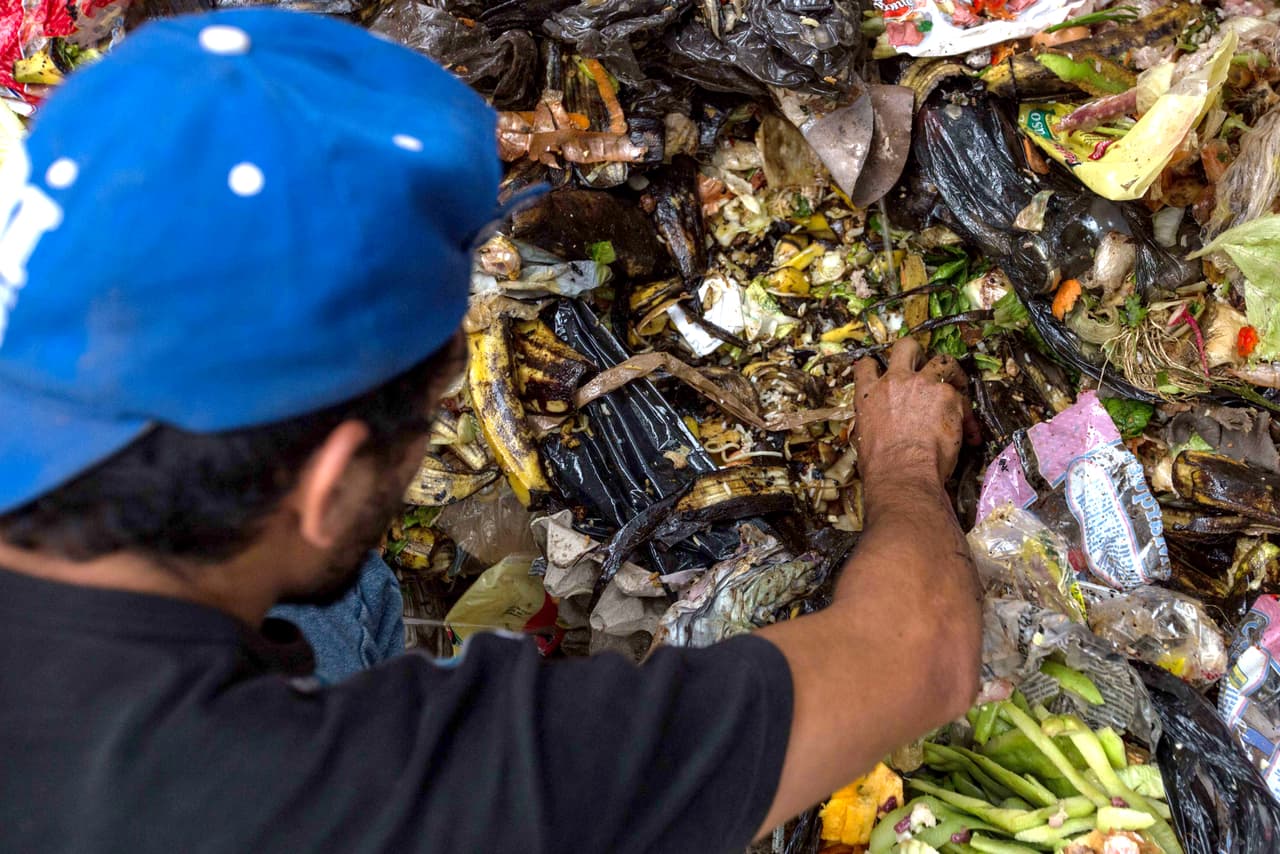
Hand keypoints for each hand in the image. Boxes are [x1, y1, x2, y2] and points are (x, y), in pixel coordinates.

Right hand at [853, 337, 976, 483]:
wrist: (902, 473)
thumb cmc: (882, 466)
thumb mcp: (864, 438)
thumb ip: (873, 421)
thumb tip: (881, 426)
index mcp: (869, 395)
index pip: (866, 366)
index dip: (876, 366)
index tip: (884, 371)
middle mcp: (895, 382)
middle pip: (906, 347)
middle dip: (917, 353)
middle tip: (924, 366)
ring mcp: (922, 384)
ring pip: (942, 361)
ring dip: (951, 372)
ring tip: (957, 385)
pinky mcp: (948, 396)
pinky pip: (963, 397)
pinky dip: (967, 414)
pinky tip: (968, 432)